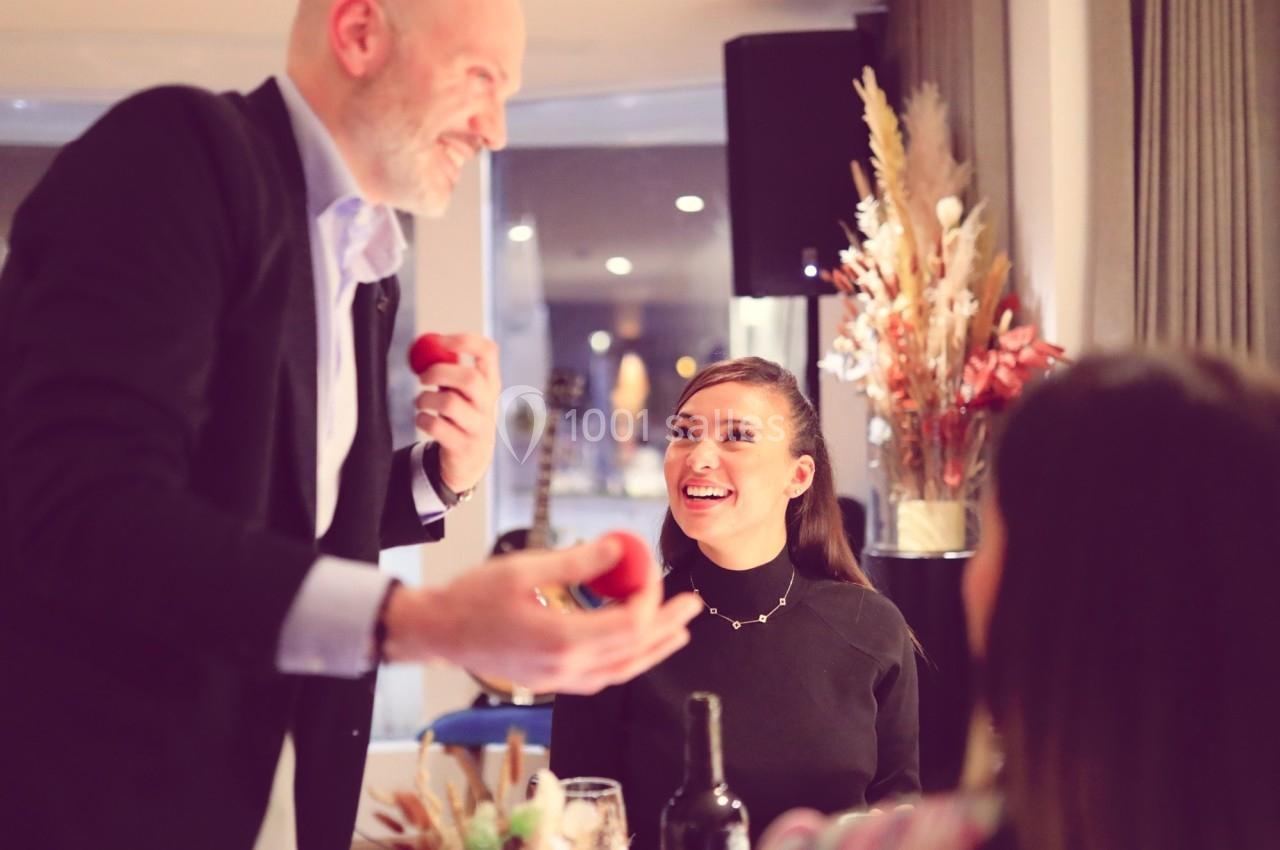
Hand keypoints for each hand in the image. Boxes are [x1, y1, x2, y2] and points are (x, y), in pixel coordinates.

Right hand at [382, 535, 702, 693]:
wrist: (439, 633)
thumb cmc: (473, 599)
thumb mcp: (525, 569)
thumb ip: (577, 562)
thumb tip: (618, 547)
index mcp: (562, 639)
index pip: (629, 622)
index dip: (649, 595)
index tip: (650, 568)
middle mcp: (567, 667)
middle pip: (634, 650)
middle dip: (667, 626)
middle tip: (692, 605)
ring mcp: (560, 680)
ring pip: (622, 670)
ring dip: (653, 649)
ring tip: (678, 632)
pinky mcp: (553, 682)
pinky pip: (603, 677)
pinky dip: (626, 661)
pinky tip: (635, 647)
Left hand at [414, 333, 499, 493]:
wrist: (470, 461)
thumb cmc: (461, 417)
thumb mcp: (461, 392)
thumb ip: (448, 369)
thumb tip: (426, 345)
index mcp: (490, 383)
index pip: (488, 353)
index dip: (466, 341)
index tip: (442, 340)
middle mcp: (489, 404)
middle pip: (470, 378)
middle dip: (439, 372)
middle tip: (422, 377)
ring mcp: (479, 427)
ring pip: (450, 403)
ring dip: (425, 399)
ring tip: (420, 403)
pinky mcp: (464, 446)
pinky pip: (437, 427)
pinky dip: (422, 420)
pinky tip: (423, 420)